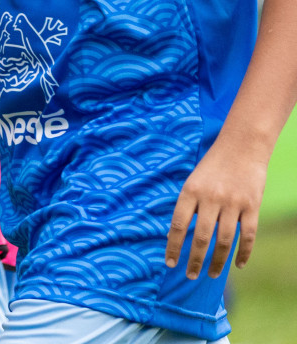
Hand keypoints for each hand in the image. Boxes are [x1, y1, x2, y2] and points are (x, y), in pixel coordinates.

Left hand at [165, 140, 266, 277]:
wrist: (241, 147)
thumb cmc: (212, 166)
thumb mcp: (192, 181)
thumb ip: (188, 206)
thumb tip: (177, 235)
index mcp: (190, 191)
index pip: (178, 225)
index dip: (174, 246)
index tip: (170, 263)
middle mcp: (210, 198)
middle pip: (201, 237)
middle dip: (195, 260)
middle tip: (190, 275)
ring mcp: (233, 203)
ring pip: (224, 240)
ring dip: (218, 261)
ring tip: (212, 274)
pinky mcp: (252, 206)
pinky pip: (248, 235)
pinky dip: (244, 253)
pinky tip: (238, 265)